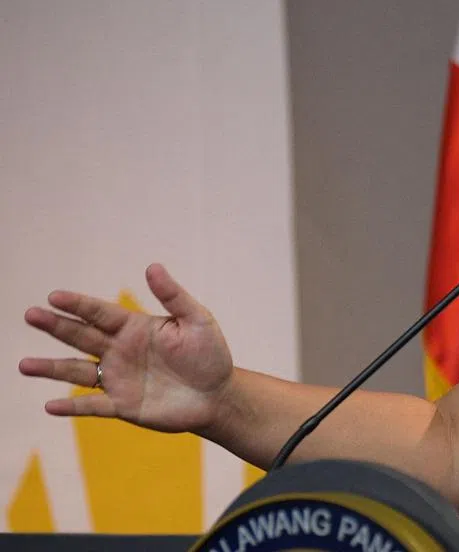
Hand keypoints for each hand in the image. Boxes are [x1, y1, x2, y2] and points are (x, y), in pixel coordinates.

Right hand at [19, 264, 233, 433]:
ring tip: (23, 365)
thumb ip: (173, 295)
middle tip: (30, 315)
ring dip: (51, 368)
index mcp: (135, 327)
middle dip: (56, 326)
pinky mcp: (123, 405)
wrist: (218, 395)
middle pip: (82, 336)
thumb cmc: (210, 354)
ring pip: (77, 372)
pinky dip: (72, 408)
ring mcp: (118, 378)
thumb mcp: (197, 320)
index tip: (54, 296)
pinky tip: (50, 406)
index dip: (78, 305)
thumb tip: (152, 266)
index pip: (100, 313)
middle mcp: (120, 351)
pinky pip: (93, 406)